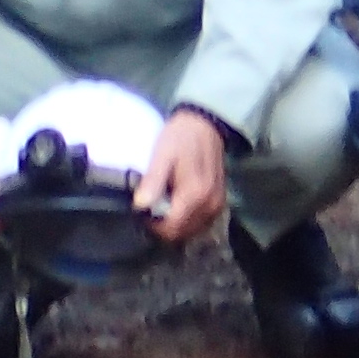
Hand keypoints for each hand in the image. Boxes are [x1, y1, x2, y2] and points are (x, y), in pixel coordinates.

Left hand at [142, 103, 229, 245]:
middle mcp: (209, 205)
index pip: (171, 229)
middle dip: (163, 227)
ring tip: (162, 207)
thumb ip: (153, 181)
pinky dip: (187, 221)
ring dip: (175, 225)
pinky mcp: (219, 203)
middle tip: (150, 209)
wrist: (205, 123)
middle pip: (181, 234)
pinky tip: (177, 206)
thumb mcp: (162, 155)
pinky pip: (200, 223)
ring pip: (191, 231)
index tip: (142, 212)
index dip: (152, 226)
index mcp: (195, 195)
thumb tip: (140, 206)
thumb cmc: (180, 138)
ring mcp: (217, 206)